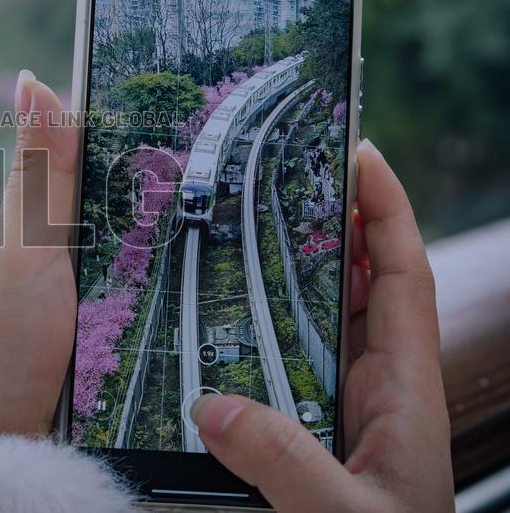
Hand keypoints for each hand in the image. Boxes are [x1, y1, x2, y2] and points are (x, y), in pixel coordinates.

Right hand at [191, 139, 453, 511]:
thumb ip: (282, 461)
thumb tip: (210, 406)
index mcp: (406, 391)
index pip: (404, 278)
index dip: (389, 212)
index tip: (361, 156)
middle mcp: (381, 388)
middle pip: (365, 282)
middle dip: (338, 222)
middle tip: (287, 176)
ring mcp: (350, 407)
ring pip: (328, 317)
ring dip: (298, 271)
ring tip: (253, 226)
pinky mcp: (318, 429)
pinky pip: (295, 359)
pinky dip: (271, 325)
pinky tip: (232, 316)